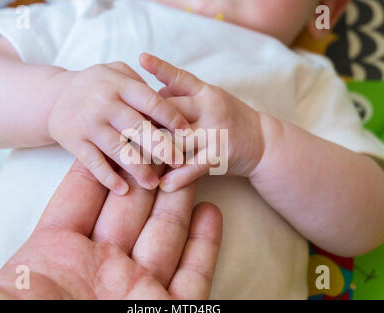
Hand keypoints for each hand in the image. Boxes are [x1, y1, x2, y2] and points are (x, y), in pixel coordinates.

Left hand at [0, 162, 221, 299]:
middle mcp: (99, 271)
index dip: (97, 168)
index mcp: (56, 259)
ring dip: (178, 199)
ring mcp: (136, 291)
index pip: (81, 200)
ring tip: (188, 164)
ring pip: (164, 235)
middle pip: (129, 209)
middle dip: (143, 172)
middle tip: (156, 140)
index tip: (110, 136)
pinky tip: (211, 212)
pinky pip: (193, 275)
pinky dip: (205, 244)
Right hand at [47, 62, 189, 194]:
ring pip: (117, 150)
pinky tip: (123, 190)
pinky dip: (107, 178)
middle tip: (179, 163)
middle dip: (161, 147)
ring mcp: (88, 124)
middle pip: (138, 128)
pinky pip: (93, 163)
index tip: (188, 134)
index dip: (172, 118)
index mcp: (119, 85)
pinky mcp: (74, 142)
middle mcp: (103, 104)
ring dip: (137, 169)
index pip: (151, 102)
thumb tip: (170, 109)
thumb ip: (142, 86)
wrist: (54, 96)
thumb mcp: (117, 72)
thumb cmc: (97, 85)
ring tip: (153, 184)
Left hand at [140, 53, 264, 191]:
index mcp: (206, 92)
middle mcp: (210, 109)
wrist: (262, 141)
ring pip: (178, 141)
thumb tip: (154, 88)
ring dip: (155, 151)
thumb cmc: (229, 117)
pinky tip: (162, 185)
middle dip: (146, 119)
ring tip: (132, 160)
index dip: (160, 68)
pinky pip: (194, 168)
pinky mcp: (220, 156)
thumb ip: (183, 93)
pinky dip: (177, 177)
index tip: (141, 58)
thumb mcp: (209, 98)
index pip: (180, 78)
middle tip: (121, 125)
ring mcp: (215, 132)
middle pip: (172, 111)